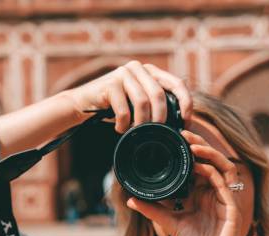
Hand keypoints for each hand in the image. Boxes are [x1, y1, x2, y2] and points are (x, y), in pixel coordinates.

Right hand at [62, 60, 192, 133]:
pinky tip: (120, 129)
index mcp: (151, 72)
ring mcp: (124, 73)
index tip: (186, 122)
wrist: (82, 103)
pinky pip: (124, 110)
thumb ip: (155, 105)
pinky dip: (124, 124)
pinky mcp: (110, 83)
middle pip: (159, 95)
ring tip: (135, 132)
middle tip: (157, 134)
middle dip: (160, 119)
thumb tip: (180, 124)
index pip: (177, 83)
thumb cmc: (114, 107)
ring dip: (141, 124)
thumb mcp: (138, 104)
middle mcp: (139, 68)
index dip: (186, 103)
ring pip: (142, 102)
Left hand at [126, 129, 244, 235]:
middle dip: (198, 145)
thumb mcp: (169, 223)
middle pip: (211, 161)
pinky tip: (199, 164)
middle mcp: (214, 194)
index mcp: (202, 196)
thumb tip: (130, 199)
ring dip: (208, 152)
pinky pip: (224, 182)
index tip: (174, 140)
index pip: (198, 167)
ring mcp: (224, 199)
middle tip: (182, 133)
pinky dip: (212, 170)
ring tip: (192, 143)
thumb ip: (152, 209)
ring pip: (222, 166)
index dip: (189, 152)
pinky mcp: (231, 207)